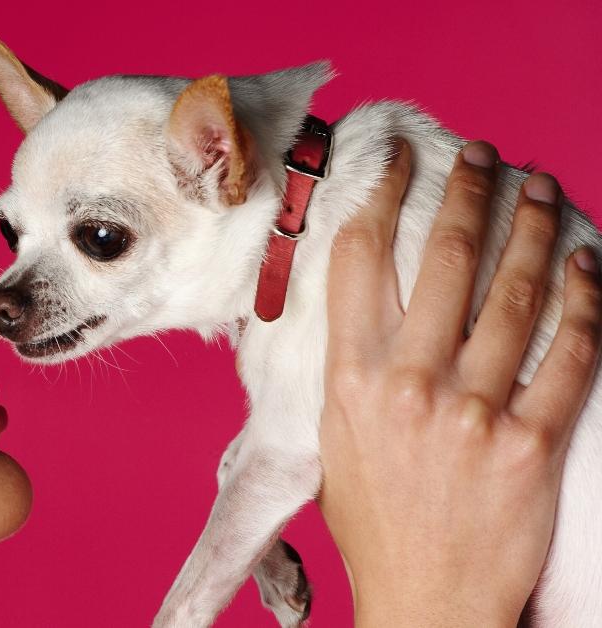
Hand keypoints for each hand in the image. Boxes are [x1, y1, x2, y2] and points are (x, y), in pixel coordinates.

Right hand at [317, 139, 601, 626]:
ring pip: (514, 294)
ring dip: (533, 228)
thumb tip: (370, 307)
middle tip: (485, 154)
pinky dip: (584, 301)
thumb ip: (353, 371)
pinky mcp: (531, 443)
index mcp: (350, 380)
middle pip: (444, 259)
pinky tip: (587, 265)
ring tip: (541, 188)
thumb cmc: (377, 521)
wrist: (426, 598)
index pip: (361, 261)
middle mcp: (407, 385)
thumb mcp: (337, 439)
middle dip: (469, 192)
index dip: (384, 196)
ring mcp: (472, 413)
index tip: (403, 160)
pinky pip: (568, 355)